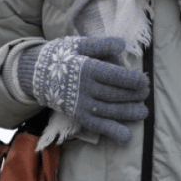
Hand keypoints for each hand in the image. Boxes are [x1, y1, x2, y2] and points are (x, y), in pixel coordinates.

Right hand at [16, 36, 149, 142]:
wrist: (34, 74)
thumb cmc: (59, 56)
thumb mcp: (77, 44)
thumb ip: (100, 45)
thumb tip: (122, 44)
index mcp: (86, 68)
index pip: (115, 76)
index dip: (132, 80)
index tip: (144, 81)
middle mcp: (84, 89)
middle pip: (115, 94)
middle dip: (134, 95)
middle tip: (146, 93)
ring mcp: (81, 105)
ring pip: (110, 111)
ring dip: (129, 113)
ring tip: (143, 112)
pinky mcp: (78, 116)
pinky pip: (97, 126)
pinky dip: (112, 132)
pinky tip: (126, 137)